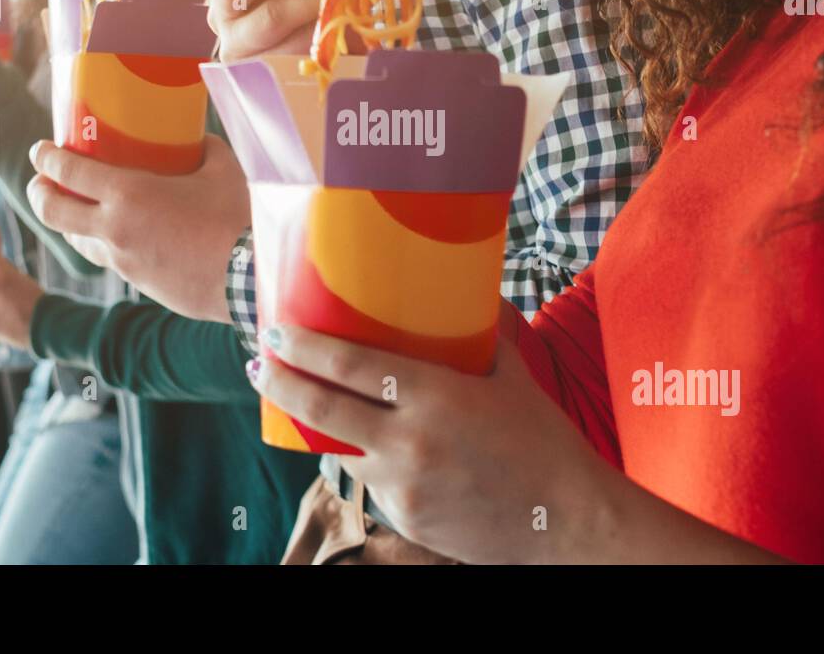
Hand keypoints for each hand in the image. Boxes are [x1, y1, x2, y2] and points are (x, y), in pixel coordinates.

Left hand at [25, 135, 248, 322]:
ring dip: (65, 223)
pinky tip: (117, 236)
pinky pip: (107, 259)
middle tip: (42, 182)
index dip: (46, 158)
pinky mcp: (137, 282)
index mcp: (128, 194)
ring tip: (74, 210)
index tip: (40, 150)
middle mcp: (113, 228)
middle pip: (52, 212)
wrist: (248, 277)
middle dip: (39, 193)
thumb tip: (198, 140)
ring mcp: (122, 260)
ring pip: (75, 240)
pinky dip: (101, 243)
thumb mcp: (222, 171)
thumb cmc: (235, 219)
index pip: (68, 172)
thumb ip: (204, 150)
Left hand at [247, 321, 608, 562]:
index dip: (304, 348)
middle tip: (257, 365)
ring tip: (303, 402)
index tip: (274, 333)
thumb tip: (460, 302)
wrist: (566, 521)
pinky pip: (370, 481)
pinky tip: (367, 445)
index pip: (350, 366)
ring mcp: (402, 486)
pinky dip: (365, 459)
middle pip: (320, 409)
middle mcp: (410, 442)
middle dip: (278, 384)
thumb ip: (478, 340)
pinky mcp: (404, 518)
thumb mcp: (511, 378)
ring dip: (317, 425)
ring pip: (340, 449)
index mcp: (436, 397)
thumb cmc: (543, 441)